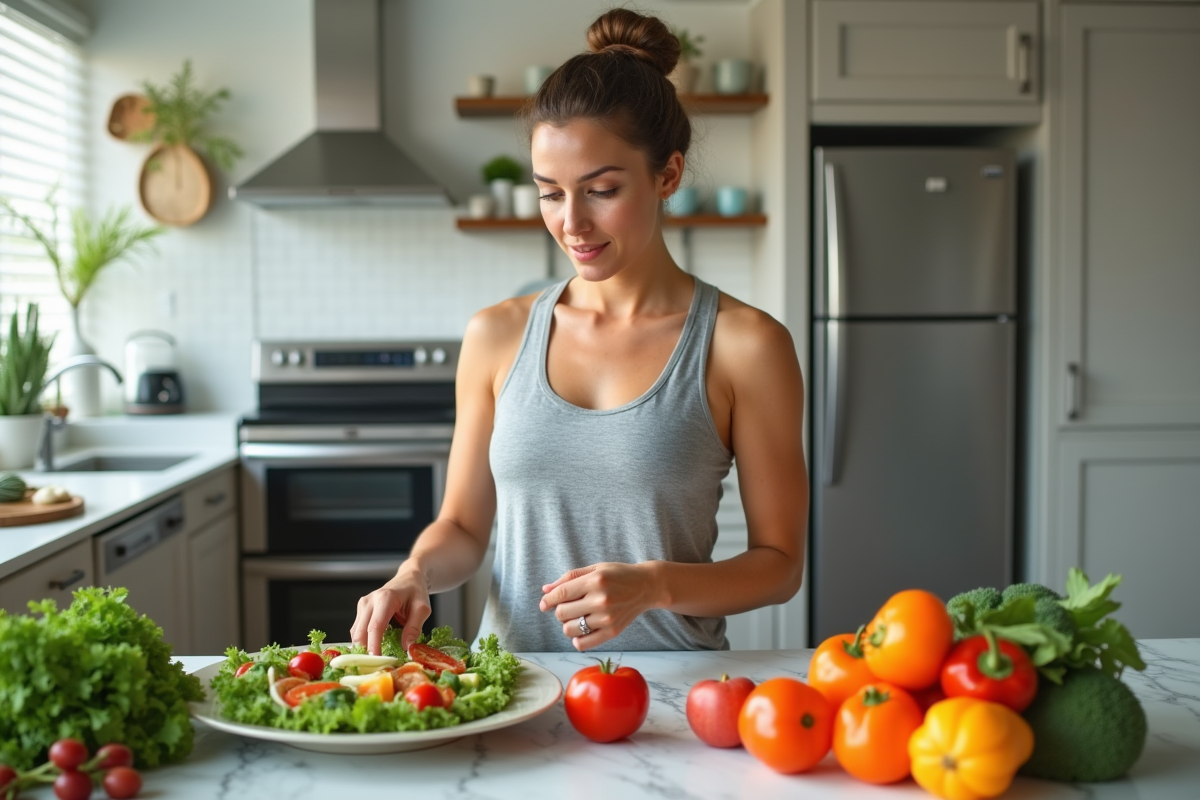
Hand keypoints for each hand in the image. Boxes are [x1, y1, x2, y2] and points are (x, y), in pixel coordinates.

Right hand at [350, 565, 429, 654]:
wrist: (409, 578)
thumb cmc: (416, 592)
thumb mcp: (422, 608)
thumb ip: (415, 627)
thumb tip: (407, 648)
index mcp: (385, 598)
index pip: (375, 627)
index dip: (374, 646)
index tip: (377, 662)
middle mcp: (370, 601)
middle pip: (361, 632)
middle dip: (365, 651)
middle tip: (375, 668)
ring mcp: (363, 605)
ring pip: (356, 633)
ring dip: (363, 648)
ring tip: (374, 663)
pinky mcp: (361, 610)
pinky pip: (358, 630)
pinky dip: (363, 642)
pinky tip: (372, 651)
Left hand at [539, 562, 660, 650]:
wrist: (646, 586)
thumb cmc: (619, 575)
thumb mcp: (595, 568)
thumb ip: (569, 578)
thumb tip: (545, 589)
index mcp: (595, 581)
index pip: (561, 593)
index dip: (548, 600)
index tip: (544, 604)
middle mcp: (601, 600)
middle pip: (562, 613)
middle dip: (559, 610)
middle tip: (569, 606)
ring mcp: (607, 618)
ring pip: (569, 630)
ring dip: (567, 624)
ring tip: (577, 616)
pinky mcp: (612, 632)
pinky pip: (584, 643)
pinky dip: (577, 639)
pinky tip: (581, 630)